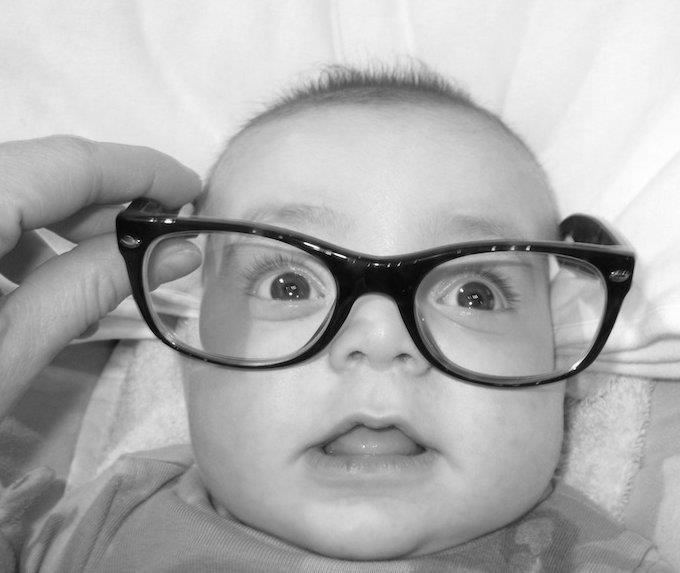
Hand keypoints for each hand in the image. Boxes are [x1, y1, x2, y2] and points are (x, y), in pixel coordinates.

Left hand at [0, 136, 201, 418]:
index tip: (195, 193)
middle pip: (36, 171)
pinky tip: (41, 285)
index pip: (68, 163)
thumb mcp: (9, 353)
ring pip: (9, 190)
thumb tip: (175, 248)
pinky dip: (17, 239)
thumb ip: (88, 287)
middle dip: (105, 204)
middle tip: (160, 242)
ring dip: (61, 224)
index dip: (141, 172)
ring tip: (105, 272)